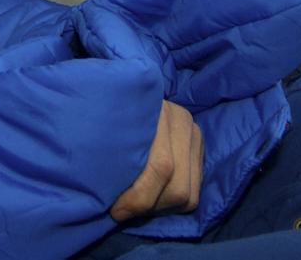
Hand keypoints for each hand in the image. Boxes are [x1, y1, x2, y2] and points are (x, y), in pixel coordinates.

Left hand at [109, 100, 203, 221]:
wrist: (121, 90)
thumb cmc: (104, 112)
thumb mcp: (102, 128)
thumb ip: (108, 154)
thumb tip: (106, 195)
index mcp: (156, 109)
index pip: (160, 167)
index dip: (138, 198)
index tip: (115, 210)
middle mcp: (181, 119)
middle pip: (178, 187)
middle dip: (149, 207)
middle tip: (123, 209)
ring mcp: (193, 131)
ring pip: (189, 194)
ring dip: (160, 207)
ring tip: (136, 203)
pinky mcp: (198, 144)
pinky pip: (194, 189)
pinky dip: (171, 201)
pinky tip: (150, 195)